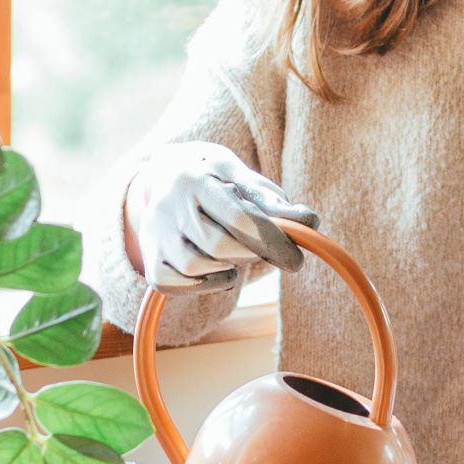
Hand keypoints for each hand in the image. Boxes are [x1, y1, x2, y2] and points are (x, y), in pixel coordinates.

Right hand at [128, 142, 317, 295]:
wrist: (167, 178)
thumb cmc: (218, 182)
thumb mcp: (244, 181)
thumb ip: (275, 202)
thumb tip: (311, 222)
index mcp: (196, 179)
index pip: (239, 217)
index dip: (273, 242)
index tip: (296, 259)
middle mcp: (168, 205)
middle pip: (220, 246)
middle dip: (251, 254)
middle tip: (265, 251)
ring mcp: (156, 235)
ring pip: (199, 268)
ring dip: (228, 268)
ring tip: (235, 254)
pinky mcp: (152, 263)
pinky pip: (181, 285)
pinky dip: (208, 284)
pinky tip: (217, 269)